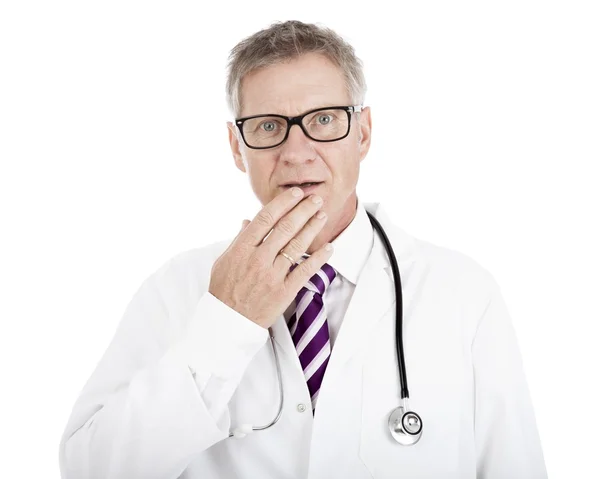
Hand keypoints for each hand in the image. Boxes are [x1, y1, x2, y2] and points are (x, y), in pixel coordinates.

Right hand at [208, 187, 332, 328]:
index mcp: (242, 249)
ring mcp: (272, 276)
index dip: (283, 203)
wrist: (227, 322)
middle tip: (315, 199)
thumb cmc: (224, 291)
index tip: (295, 193)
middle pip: (285, 228)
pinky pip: (305, 271)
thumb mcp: (224, 261)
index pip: (265, 218)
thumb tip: (248, 220)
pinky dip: (318, 258)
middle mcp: (258, 259)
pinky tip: (329, 247)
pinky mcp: (284, 292)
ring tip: (322, 215)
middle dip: (303, 210)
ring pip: (297, 246)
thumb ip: (238, 240)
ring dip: (312, 228)